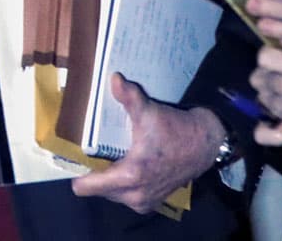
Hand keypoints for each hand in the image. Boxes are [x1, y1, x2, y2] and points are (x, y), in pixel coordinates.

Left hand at [68, 74, 226, 213]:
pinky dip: (124, 183)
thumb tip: (114, 78)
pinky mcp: (153, 202)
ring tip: (112, 157)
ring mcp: (143, 202)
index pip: (85, 187)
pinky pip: (126, 196)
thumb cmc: (176, 130)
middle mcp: (134, 196)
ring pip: (111, 193)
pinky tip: (128, 164)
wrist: (206, 143)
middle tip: (96, 151)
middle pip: (97, 188)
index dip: (78, 172)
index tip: (76, 156)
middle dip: (95, 172)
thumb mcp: (150, 112)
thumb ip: (130, 97)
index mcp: (130, 176)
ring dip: (110, 178)